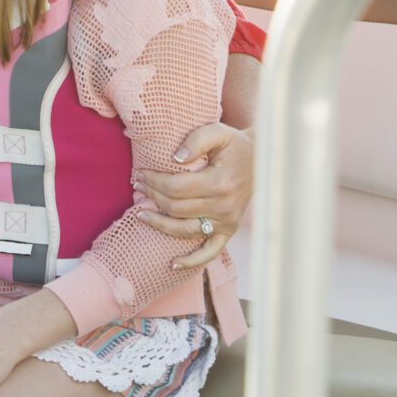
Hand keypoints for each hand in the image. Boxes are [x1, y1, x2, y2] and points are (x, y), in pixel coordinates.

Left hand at [139, 122, 252, 268]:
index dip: (154, 181)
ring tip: (140, 214)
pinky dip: (192, 261)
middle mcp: (224, 206)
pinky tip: (172, 264)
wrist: (259, 160)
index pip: (176, 187)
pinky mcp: (228, 230)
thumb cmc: (234, 145)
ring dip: (160, 223)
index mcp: (220, 183)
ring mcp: (227, 221)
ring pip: (184, 230)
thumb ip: (196, 140)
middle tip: (137, 186)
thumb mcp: (217, 132)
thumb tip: (174, 158)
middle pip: (176, 207)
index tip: (140, 174)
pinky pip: (210, 252)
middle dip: (152, 196)